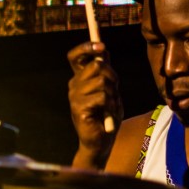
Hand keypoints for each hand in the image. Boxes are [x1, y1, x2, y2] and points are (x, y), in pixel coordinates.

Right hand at [67, 41, 122, 167]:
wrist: (101, 141)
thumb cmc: (107, 115)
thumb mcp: (110, 90)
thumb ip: (106, 72)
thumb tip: (104, 51)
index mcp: (80, 79)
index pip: (75, 56)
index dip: (86, 47)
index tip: (102, 46)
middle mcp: (74, 85)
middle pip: (96, 66)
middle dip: (112, 76)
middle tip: (114, 91)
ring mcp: (74, 97)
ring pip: (101, 81)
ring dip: (112, 94)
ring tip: (110, 106)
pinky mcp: (78, 108)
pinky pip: (102, 97)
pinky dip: (110, 105)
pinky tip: (107, 115)